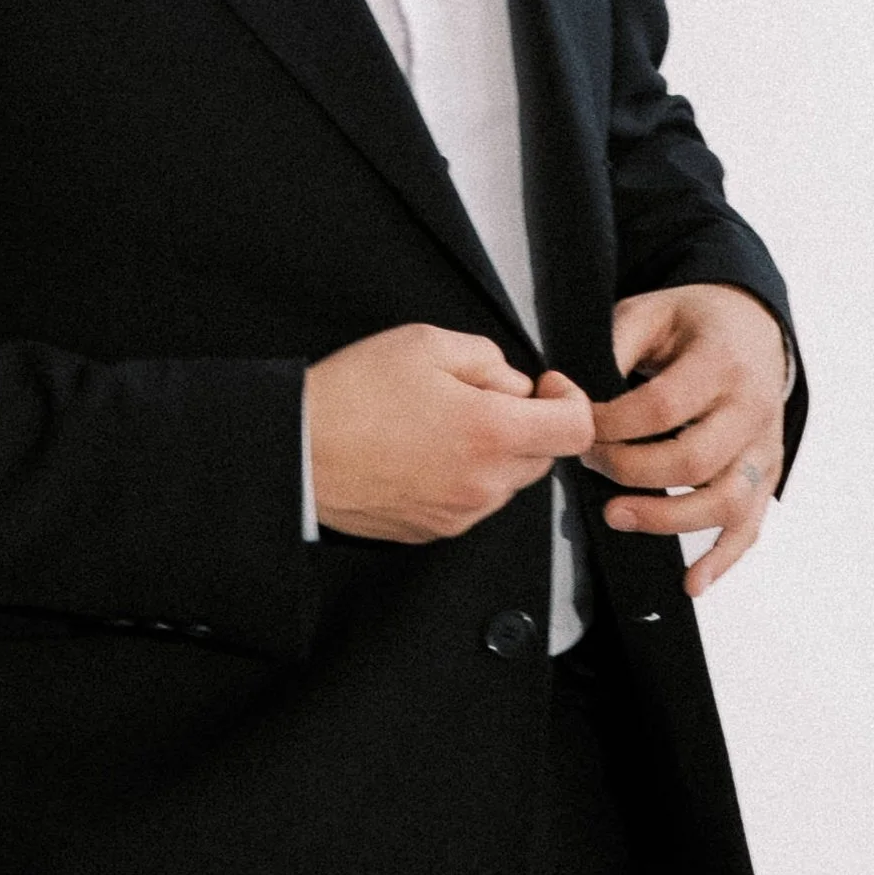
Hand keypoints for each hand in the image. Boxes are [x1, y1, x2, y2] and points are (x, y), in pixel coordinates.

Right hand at [307, 324, 596, 543]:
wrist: (298, 450)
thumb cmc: (353, 394)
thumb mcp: (426, 343)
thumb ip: (489, 359)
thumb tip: (514, 386)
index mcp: (491, 432)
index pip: (576, 430)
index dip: (570, 400)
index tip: (544, 387)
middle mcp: (485, 483)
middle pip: (544, 456)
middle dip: (527, 423)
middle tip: (479, 397)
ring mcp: (461, 513)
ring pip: (508, 481)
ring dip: (494, 452)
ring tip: (442, 424)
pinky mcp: (435, 530)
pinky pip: (473, 501)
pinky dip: (465, 477)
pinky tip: (423, 452)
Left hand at [574, 284, 790, 599]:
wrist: (754, 326)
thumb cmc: (696, 323)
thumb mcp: (651, 311)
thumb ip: (614, 345)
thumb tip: (572, 392)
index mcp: (722, 362)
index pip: (663, 407)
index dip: (613, 424)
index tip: (579, 427)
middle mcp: (752, 407)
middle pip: (694, 461)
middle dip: (631, 472)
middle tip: (589, 466)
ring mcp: (764, 447)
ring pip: (726, 501)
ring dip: (668, 520)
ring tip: (618, 516)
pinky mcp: (766, 475)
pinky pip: (750, 525)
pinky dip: (722, 559)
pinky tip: (692, 580)